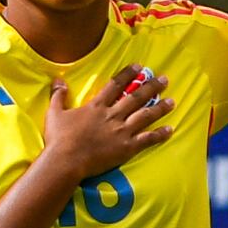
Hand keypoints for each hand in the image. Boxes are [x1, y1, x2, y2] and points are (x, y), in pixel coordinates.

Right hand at [31, 63, 174, 184]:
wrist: (65, 161)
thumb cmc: (58, 138)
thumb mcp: (54, 113)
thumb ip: (58, 95)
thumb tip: (57, 80)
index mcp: (97, 106)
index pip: (116, 85)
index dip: (128, 74)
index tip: (140, 67)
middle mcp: (112, 115)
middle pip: (136, 97)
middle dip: (152, 86)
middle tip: (165, 79)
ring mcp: (121, 131)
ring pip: (145, 115)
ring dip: (160, 107)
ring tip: (172, 101)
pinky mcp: (126, 148)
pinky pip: (147, 139)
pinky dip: (159, 134)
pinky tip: (170, 129)